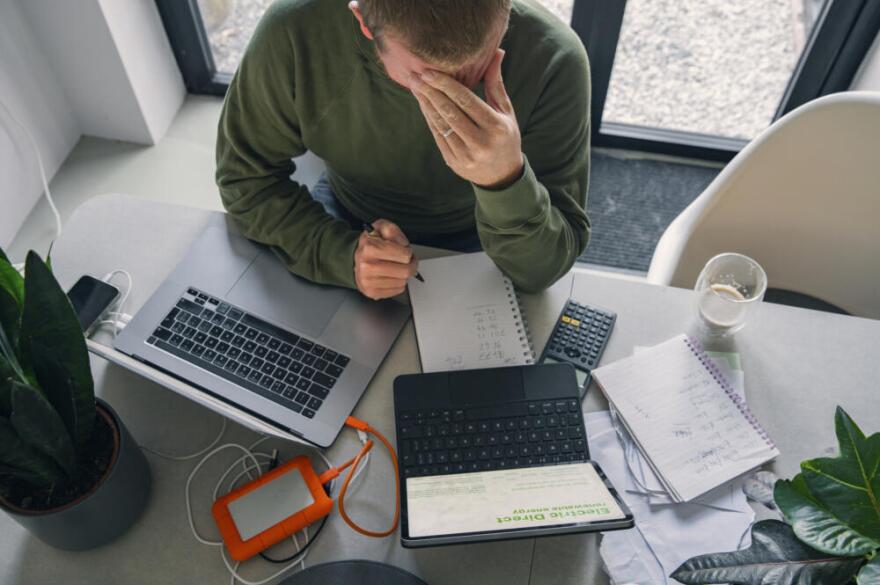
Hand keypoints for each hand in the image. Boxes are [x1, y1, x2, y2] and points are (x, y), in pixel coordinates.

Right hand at [353, 219, 418, 299]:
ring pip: (403, 281)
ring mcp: (369, 281)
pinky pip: (398, 290)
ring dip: (404, 274)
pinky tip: (392, 276)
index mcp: (370, 248)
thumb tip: (403, 244)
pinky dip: (398, 283)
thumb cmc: (370, 245)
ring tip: (397, 267)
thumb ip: (393, 230)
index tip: (405, 251)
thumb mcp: (380, 228)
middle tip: (407, 261)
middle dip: (411, 265)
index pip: (405, 255)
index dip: (408, 252)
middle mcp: (368, 266)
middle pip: (406, 271)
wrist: (356, 260)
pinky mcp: (372, 292)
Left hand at [411, 49, 523, 189]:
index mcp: (496, 127)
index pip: (466, 101)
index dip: (446, 85)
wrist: (502, 175)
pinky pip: (437, 136)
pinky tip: (422, 103)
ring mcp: (465, 155)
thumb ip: (496, 84)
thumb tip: (496, 52)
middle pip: (450, 112)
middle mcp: (481, 143)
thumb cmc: (505, 136)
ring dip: (425, 103)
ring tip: (415, 86)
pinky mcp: (454, 162)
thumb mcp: (506, 111)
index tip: (430, 71)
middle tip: (415, 75)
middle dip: (431, 91)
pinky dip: (429, 118)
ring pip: (440, 124)